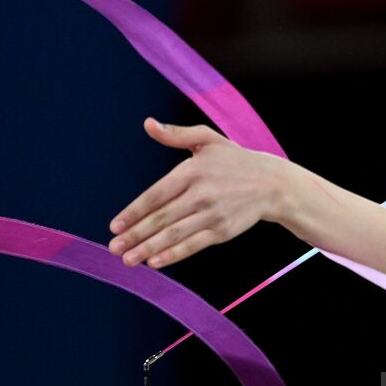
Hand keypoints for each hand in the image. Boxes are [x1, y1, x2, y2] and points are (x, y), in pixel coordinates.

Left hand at [107, 118, 283, 269]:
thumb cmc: (235, 160)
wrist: (272, 184)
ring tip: (128, 259)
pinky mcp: (222, 231)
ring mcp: (211, 214)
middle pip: (161, 218)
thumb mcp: (207, 140)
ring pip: (174, 234)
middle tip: (113, 248)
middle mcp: (200, 193)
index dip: (133, 212)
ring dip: (148, 249)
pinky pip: (193, 245)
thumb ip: (175, 135)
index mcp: (191, 171)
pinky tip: (156, 262)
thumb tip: (148, 123)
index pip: (155, 195)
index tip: (115, 226)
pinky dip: (174, 254)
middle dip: (135, 235)